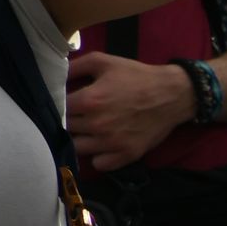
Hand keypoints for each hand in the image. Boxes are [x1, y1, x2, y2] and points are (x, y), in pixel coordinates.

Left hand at [63, 49, 195, 172]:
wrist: (172, 94)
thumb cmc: (136, 76)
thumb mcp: (102, 61)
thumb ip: (73, 66)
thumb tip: (53, 74)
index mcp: (90, 101)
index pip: (58, 109)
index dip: (56, 104)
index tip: (61, 100)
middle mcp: (98, 125)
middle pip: (66, 129)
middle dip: (67, 120)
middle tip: (75, 113)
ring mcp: (113, 143)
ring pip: (78, 148)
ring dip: (79, 139)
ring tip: (85, 129)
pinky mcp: (127, 155)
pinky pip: (100, 164)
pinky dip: (97, 156)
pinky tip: (100, 143)